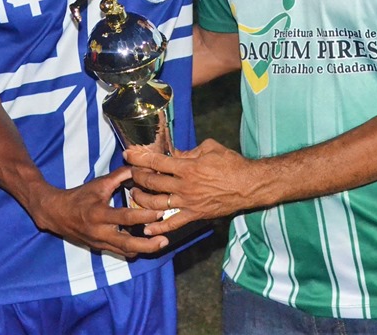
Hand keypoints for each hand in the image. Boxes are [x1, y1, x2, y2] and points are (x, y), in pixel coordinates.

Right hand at [30, 166, 167, 256]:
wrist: (57, 214)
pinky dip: (134, 250)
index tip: (160, 213)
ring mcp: (99, 243)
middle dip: (148, 244)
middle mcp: (99, 232)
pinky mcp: (100, 248)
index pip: (125, 217)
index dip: (144, 216)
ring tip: (161, 243)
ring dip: (144, 249)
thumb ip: (119, 176)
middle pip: (127, 244)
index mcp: (99, 214)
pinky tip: (146, 245)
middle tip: (165, 240)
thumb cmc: (80, 197)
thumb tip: (138, 167)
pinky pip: (119, 252)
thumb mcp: (99, 184)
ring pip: (125, 251)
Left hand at [126, 139, 255, 235]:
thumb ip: (190, 151)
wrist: (249, 185)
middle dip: (137, 177)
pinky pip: (172, 223)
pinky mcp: (194, 215)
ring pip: (156, 203)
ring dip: (141, 199)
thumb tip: (175, 154)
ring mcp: (188, 202)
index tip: (128, 154)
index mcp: (188, 166)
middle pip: (151, 182)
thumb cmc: (231, 163)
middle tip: (130, 173)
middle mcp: (184, 185)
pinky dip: (158, 227)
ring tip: (134, 194)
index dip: (139, 157)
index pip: (157, 161)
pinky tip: (146, 228)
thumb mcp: (210, 148)